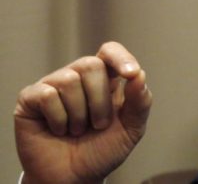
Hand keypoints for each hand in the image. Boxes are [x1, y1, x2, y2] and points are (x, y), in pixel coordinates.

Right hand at [14, 42, 152, 183]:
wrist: (74, 179)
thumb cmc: (102, 151)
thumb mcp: (131, 129)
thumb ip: (140, 102)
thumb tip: (139, 75)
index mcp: (105, 80)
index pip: (110, 52)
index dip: (120, 57)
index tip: (131, 74)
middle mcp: (78, 77)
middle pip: (91, 65)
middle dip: (100, 100)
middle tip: (99, 125)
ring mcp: (53, 85)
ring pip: (69, 79)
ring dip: (79, 113)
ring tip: (78, 130)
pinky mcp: (31, 98)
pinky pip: (47, 95)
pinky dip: (59, 118)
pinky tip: (59, 130)